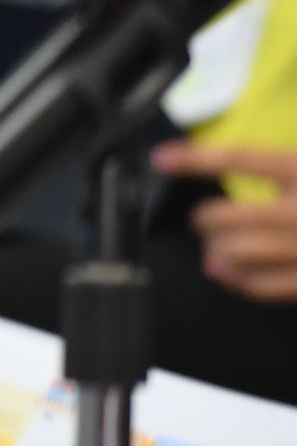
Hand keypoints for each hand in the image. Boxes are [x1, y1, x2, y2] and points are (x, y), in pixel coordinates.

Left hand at [155, 141, 296, 301]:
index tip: (161, 159)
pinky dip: (240, 280)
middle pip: (230, 216)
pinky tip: (228, 274)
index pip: (241, 159)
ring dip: (216, 250)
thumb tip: (239, 161)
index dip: (195, 160)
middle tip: (201, 219)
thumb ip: (285, 165)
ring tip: (212, 248)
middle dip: (206, 218)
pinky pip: (266, 286)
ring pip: (240, 253)